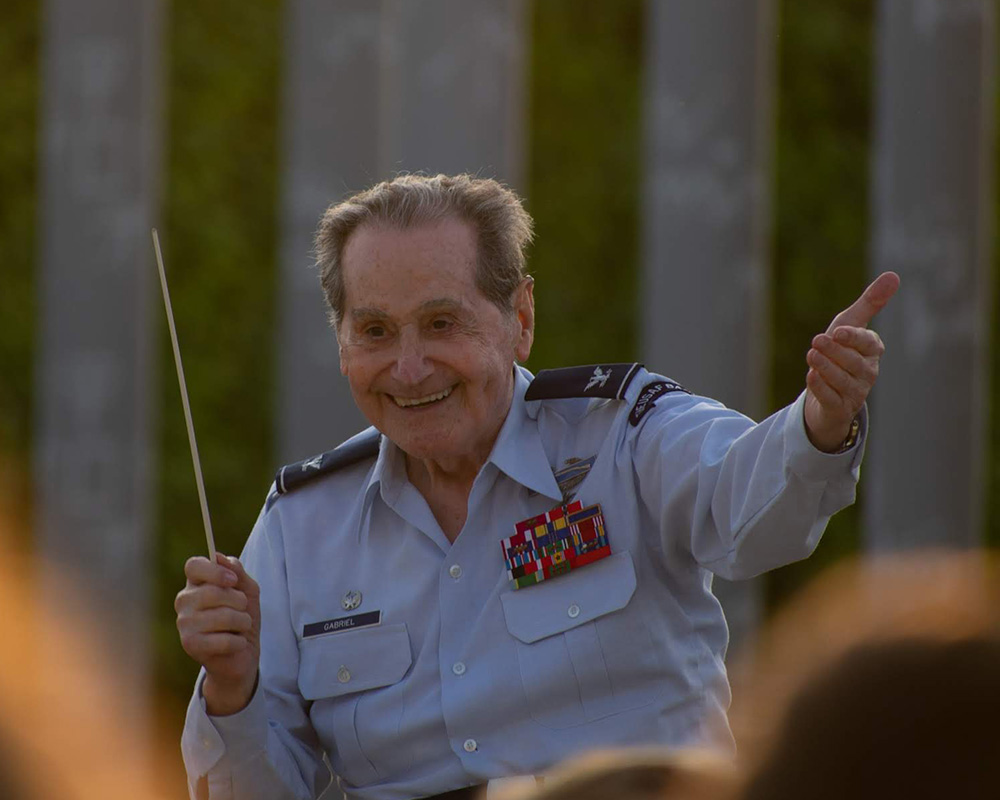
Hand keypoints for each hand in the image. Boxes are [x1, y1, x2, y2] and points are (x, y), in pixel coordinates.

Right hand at [175, 552, 260, 715]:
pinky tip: (235, 644)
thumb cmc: (242, 617)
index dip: (215, 571)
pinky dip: (238, 642)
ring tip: (241, 627)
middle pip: (212, 591)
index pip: (193, 565)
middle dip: (238, 601)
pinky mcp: (190, 645)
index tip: (233, 581)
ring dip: (242, 622)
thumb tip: (221, 558)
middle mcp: (184, 601)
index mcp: (196, 584)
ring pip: (222, 616)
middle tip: (242, 610)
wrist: (242, 654)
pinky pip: (223, 639)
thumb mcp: (247, 590)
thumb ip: (237, 572)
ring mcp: (184, 624)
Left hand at [804, 271, 900, 451]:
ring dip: (826, 368)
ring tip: (811, 356)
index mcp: (872, 351)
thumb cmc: (840, 351)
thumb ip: (870, 302)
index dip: (854, 338)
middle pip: (854, 363)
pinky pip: (832, 399)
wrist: (827, 389)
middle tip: (817, 340)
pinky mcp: (840, 409)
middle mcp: (868, 372)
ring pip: (842, 381)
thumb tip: (894, 275)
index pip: (868, 343)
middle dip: (834, 352)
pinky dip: (821, 388)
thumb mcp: (850, 324)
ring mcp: (856, 393)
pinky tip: (811, 376)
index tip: (838, 331)